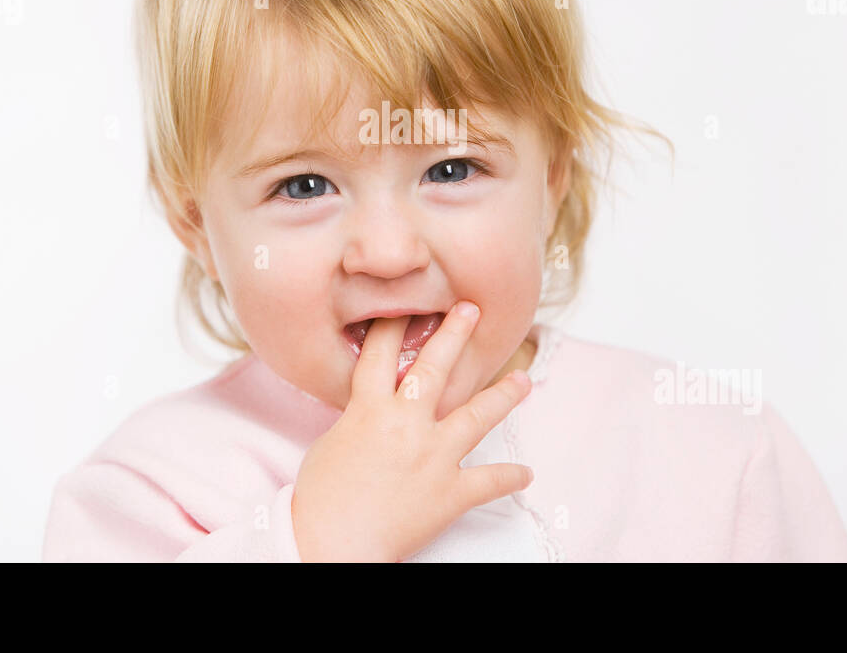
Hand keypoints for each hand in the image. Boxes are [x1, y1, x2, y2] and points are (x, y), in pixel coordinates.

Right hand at [290, 301, 534, 561]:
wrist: (331, 543)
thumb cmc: (320, 497)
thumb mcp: (332, 442)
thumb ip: (359, 419)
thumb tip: (374, 411)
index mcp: (369, 410)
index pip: (381, 354)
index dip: (393, 325)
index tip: (408, 303)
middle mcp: (406, 424)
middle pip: (434, 368)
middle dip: (454, 335)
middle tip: (472, 309)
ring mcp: (432, 456)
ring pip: (476, 415)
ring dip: (502, 395)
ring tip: (523, 380)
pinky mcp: (449, 493)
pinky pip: (488, 482)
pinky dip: (509, 478)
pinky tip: (526, 474)